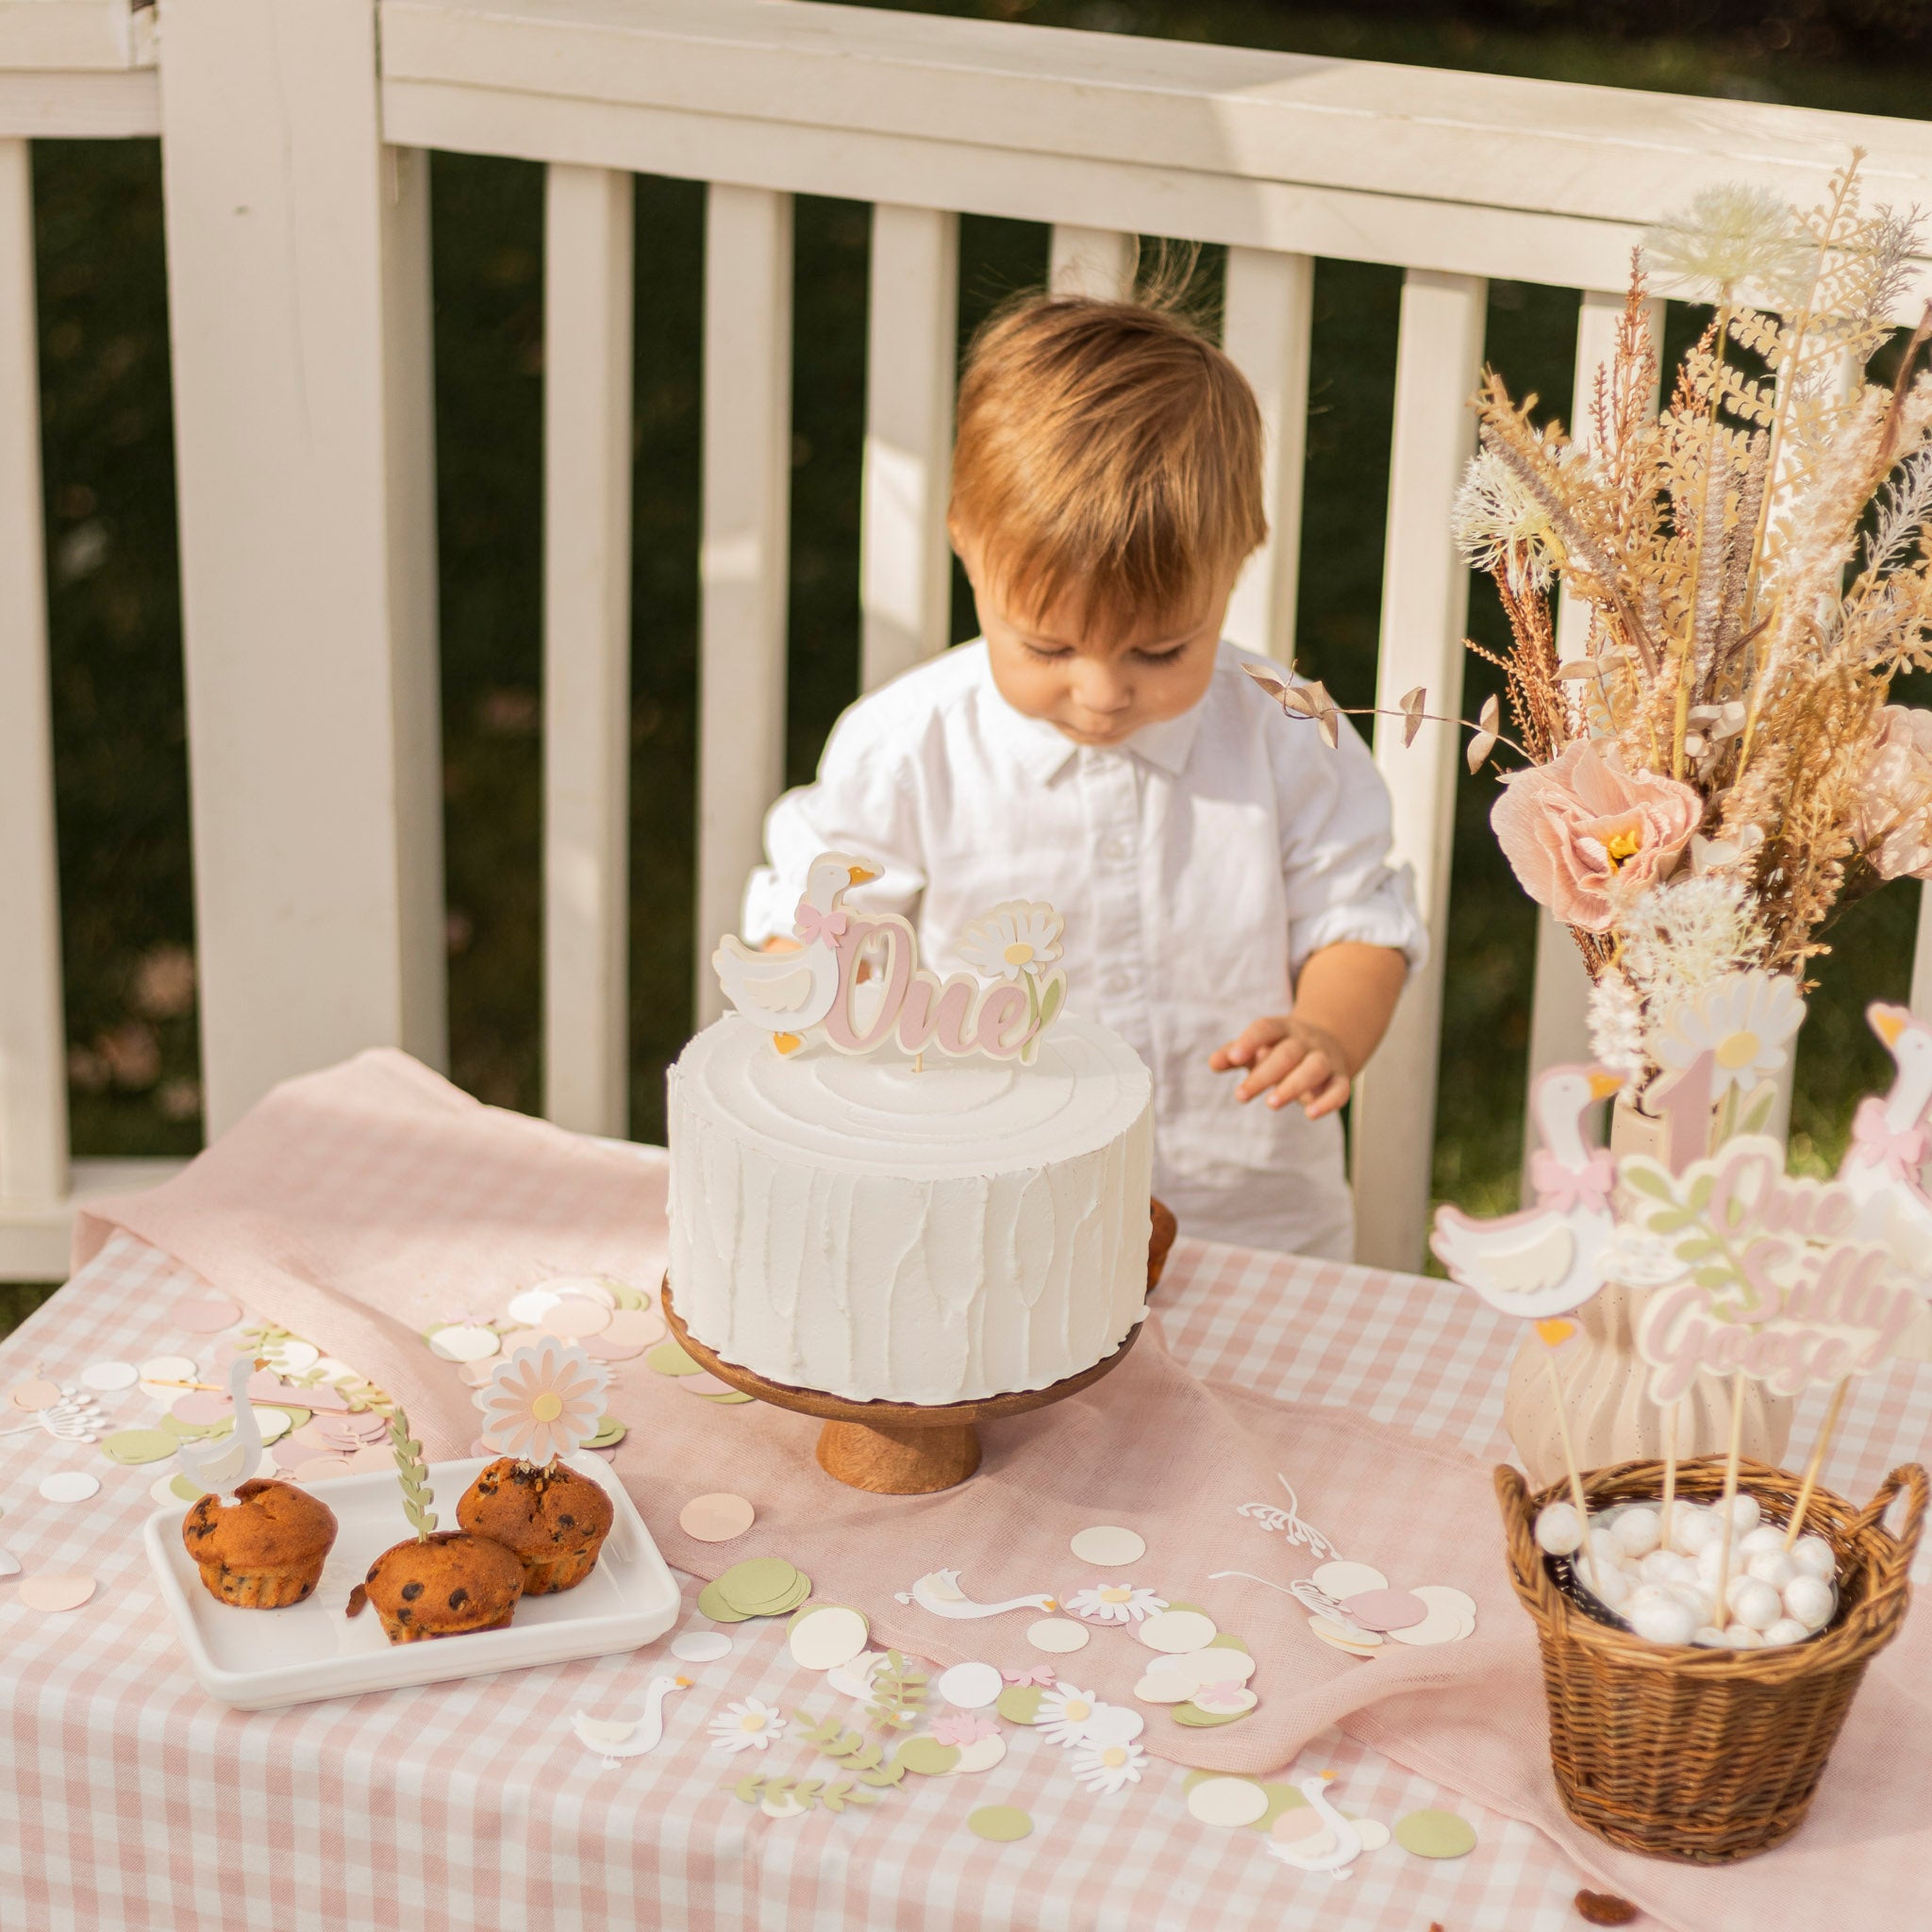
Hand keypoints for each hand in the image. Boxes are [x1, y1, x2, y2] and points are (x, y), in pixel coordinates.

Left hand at [1210, 1015, 1353, 1118]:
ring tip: (1271, 1104)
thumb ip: (1233, 1054)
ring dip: (1293, 1085)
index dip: (1249, 1041)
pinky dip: (1328, 1102)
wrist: (1329, 1041)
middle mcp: (1305, 1041)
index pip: (1266, 1029)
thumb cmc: (1280, 1049)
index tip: (1233, 1058)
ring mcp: (1325, 1059)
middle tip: (1241, 1095)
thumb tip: (1214, 1062)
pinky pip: (1340, 1089)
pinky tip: (1310, 1114)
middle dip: (1264, 1074)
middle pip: (1288, 1053)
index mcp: (1282, 1029)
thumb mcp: (1256, 1048)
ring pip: (1314, 1067)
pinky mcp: (1340, 1078)